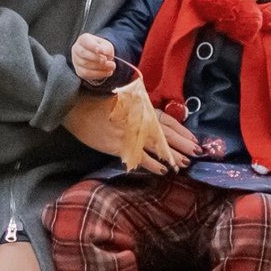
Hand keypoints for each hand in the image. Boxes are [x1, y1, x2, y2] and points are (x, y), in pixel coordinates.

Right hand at [67, 91, 197, 172]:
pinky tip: (163, 170)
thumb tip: (155, 123)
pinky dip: (152, 164)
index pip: (166, 119)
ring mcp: (128, 133)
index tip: (194, 139)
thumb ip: (138, 110)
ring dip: (172, 155)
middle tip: (197, 152)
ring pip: (156, 146)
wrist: (74, 106)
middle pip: (165, 133)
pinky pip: (140, 157)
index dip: (182, 130)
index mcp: (139, 106)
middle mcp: (137, 119)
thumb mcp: (122, 100)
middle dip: (183, 144)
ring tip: (184, 163)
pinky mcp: (117, 145)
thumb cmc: (96, 102)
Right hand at [71, 33, 118, 84]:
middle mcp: (77, 49)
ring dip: (100, 67)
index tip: (101, 51)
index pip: (86, 41)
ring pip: (86, 64)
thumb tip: (103, 60)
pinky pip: (86, 73)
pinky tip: (107, 72)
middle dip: (97, 58)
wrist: (100, 57)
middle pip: (84, 53)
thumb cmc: (102, 49)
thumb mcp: (106, 46)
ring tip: (112, 67)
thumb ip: (106, 50)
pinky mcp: (79, 70)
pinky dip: (98, 74)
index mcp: (83, 39)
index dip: (93, 47)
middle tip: (109, 61)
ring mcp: (76, 60)